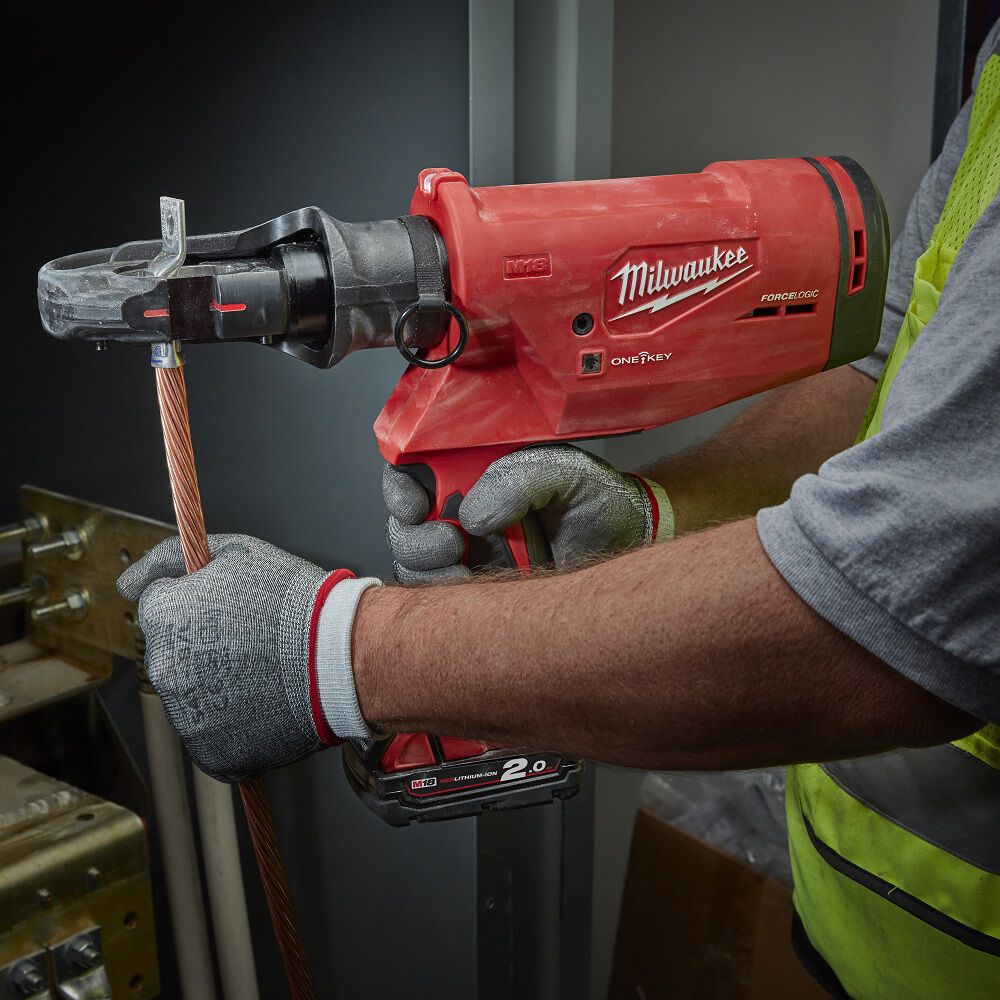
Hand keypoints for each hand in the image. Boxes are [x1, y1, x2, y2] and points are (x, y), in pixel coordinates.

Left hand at [118, 534, 379, 781]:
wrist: (342, 656)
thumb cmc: (296, 602)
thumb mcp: (236, 552)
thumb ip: (171, 558)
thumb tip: (128, 582)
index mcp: (163, 616)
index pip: (159, 609)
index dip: (197, 605)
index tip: (228, 611)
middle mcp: (164, 668)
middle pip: (174, 656)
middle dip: (204, 649)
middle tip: (252, 643)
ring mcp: (187, 715)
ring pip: (193, 698)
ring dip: (218, 688)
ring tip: (264, 673)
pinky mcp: (212, 752)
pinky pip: (214, 737)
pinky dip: (235, 726)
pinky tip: (265, 703)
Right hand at [383, 444, 671, 582]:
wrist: (632, 549)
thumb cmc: (601, 503)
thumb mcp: (568, 473)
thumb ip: (521, 478)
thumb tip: (472, 514)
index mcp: (476, 471)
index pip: (414, 470)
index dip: (400, 486)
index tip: (413, 504)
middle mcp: (464, 510)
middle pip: (404, 523)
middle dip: (415, 535)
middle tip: (453, 541)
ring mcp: (468, 553)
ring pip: (414, 564)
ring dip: (431, 568)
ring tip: (470, 562)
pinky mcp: (480, 589)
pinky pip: (440, 599)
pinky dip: (449, 598)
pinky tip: (480, 588)